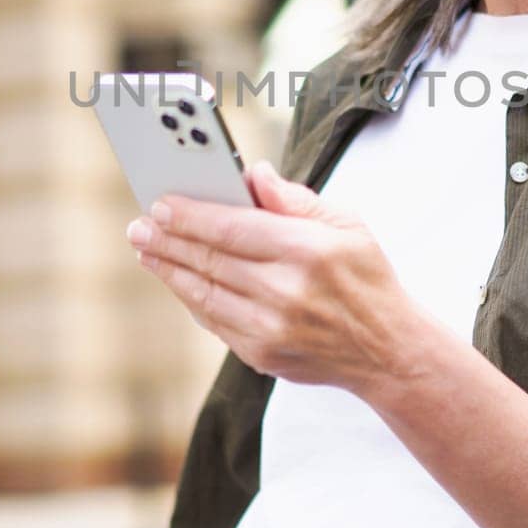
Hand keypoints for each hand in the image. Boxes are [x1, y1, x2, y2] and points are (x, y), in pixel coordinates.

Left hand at [125, 160, 418, 394]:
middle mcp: (284, 291)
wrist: (387, 351)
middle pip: (209, 259)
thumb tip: (252, 174)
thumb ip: (294, 199)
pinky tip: (178, 280)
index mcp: (307, 251)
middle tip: (139, 226)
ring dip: (169, 270)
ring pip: (202, 293)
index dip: (189, 215)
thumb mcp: (346, 224)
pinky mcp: (261, 354)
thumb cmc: (366, 278)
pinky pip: (213, 321)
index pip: (232, 228)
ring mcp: (270, 328)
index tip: (160, 203)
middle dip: (167, 240)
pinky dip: (191, 297)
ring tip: (146, 250)